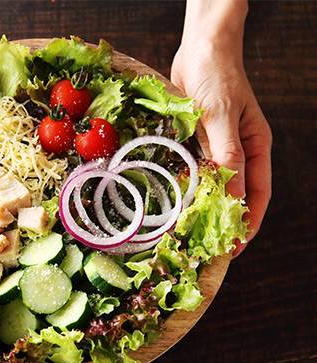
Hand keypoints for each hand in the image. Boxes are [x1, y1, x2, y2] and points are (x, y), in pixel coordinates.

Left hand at [171, 39, 271, 255]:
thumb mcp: (223, 116)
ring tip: (186, 232)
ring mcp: (214, 147)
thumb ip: (227, 153)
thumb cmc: (218, 76)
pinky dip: (184, 187)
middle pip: (233, 194)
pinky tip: (171, 201)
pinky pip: (191, 170)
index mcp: (255, 148)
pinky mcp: (194, 142)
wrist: (198, 49)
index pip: (256, 194)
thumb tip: (231, 192)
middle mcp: (237, 151)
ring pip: (210, 186)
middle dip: (222, 221)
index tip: (233, 248)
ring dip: (200, 207)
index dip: (246, 223)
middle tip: (204, 247)